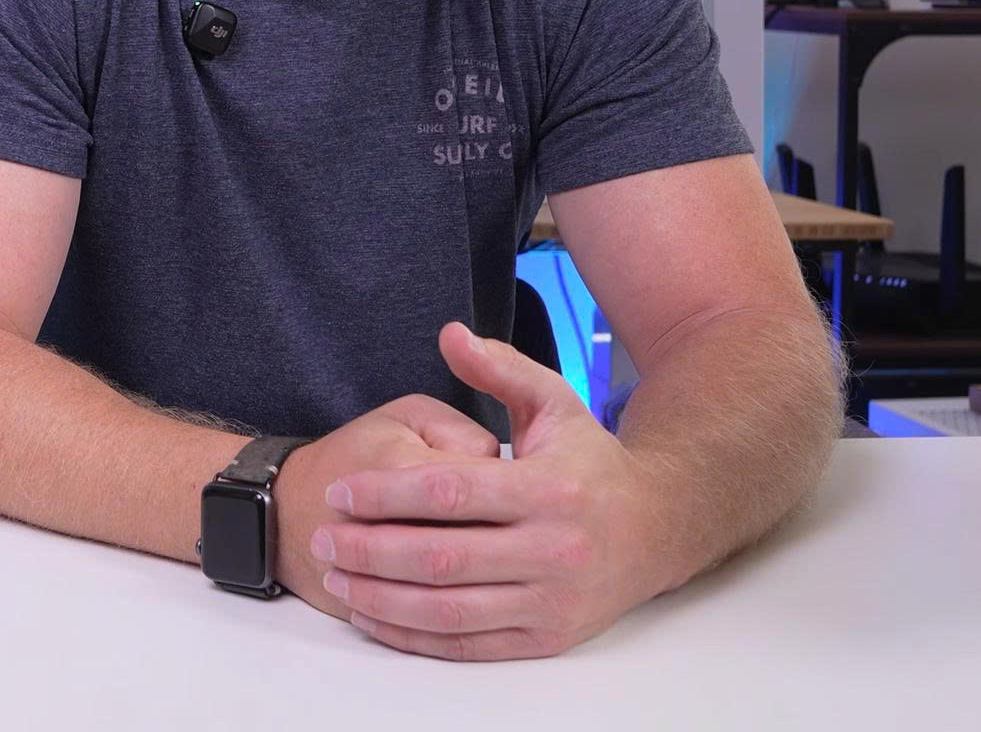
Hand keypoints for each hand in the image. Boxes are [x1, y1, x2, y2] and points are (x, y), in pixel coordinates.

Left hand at [307, 323, 688, 660]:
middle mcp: (555, 551)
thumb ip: (500, 370)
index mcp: (551, 489)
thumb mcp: (556, 403)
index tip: (341, 492)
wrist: (657, 531)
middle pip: (441, 557)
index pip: (450, 493)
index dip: (387, 495)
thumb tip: (450, 334)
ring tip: (336, 579)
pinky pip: (467, 645)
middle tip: (324, 539)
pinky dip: (413, 637)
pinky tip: (373, 616)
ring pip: (449, 609)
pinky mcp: (547, 638)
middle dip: (371, 551)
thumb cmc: (590, 463)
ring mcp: (551, 601)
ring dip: (382, 598)